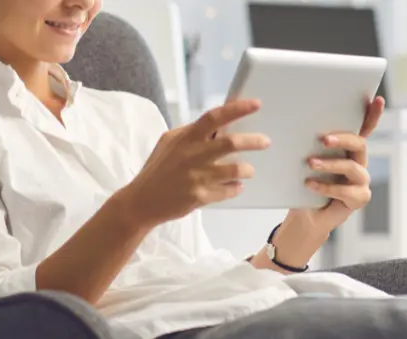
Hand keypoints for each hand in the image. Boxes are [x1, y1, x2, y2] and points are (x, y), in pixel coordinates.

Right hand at [117, 99, 269, 227]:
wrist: (141, 201)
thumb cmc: (158, 169)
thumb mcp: (169, 143)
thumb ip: (191, 133)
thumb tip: (219, 125)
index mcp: (186, 138)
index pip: (214, 117)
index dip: (236, 108)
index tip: (256, 104)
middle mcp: (192, 155)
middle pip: (230, 142)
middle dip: (253, 140)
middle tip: (265, 141)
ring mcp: (196, 177)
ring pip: (235, 169)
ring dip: (247, 169)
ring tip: (249, 170)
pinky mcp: (200, 197)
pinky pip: (229, 190)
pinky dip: (235, 188)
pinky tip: (235, 186)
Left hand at [284, 96, 385, 234]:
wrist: (306, 214)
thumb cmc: (305, 182)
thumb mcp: (305, 160)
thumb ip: (308, 145)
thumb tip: (293, 124)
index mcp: (348, 149)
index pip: (364, 128)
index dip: (373, 115)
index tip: (377, 100)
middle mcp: (358, 162)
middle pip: (359, 144)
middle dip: (342, 139)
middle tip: (323, 139)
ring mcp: (361, 180)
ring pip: (351, 167)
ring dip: (330, 165)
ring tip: (310, 164)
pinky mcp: (359, 198)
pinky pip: (346, 191)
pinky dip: (326, 187)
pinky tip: (310, 185)